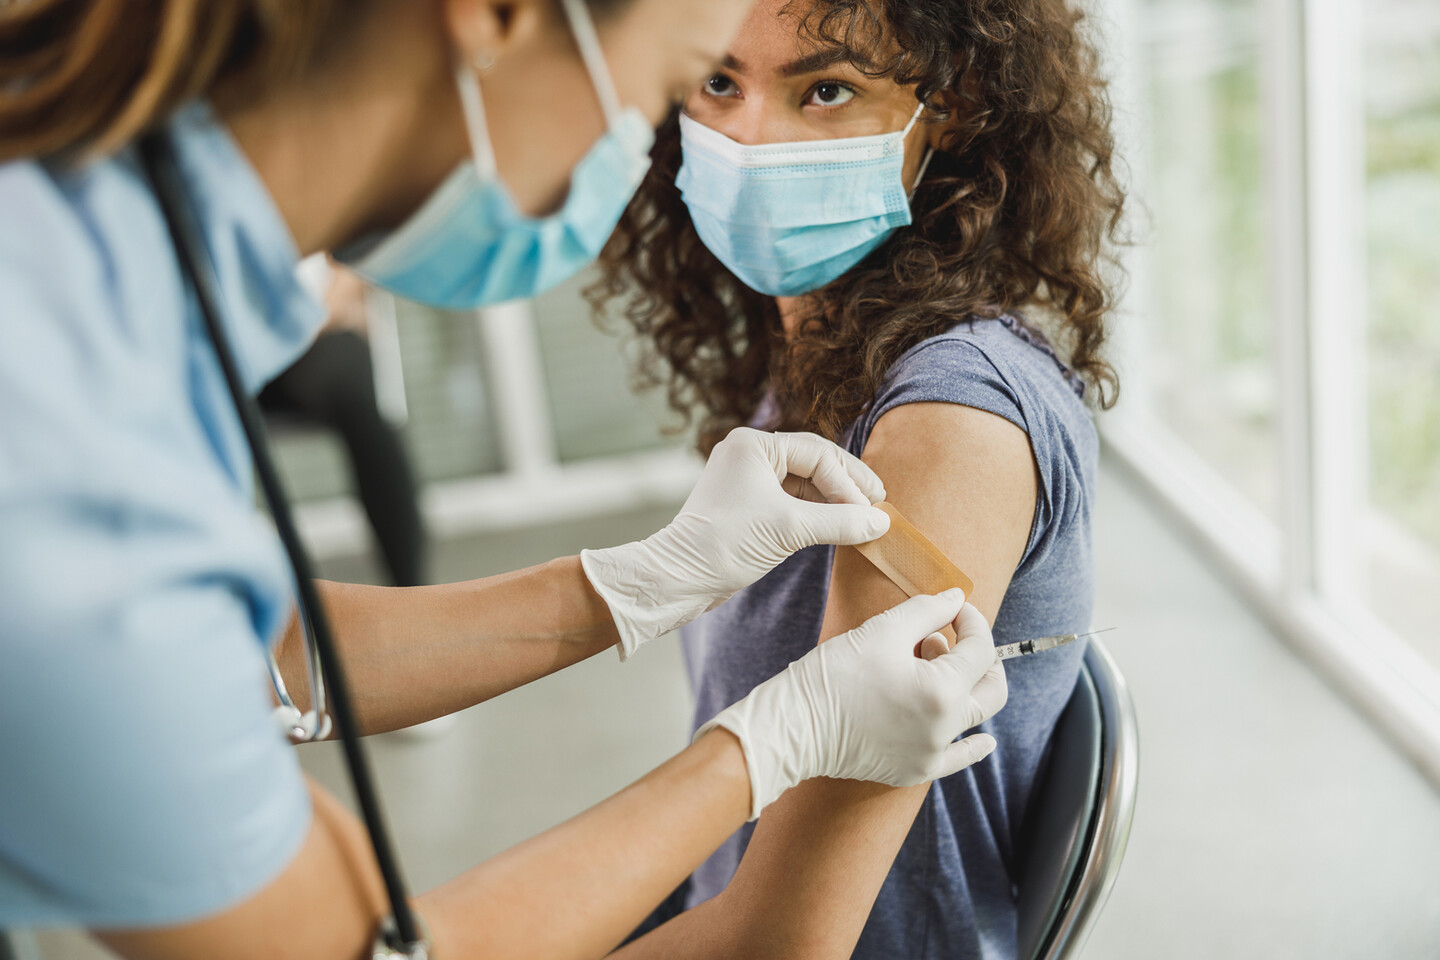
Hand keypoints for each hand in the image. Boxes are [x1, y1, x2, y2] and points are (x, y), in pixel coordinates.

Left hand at [581, 428, 891, 657]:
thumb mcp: (790, 530)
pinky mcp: (748, 503)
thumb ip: (840, 522)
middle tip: (879, 503)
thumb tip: (880, 522)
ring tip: (864, 517)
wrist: (679, 578)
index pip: (818, 454)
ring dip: (834, 499)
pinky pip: (792, 499)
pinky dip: (816, 511)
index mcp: (753, 445)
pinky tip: (839, 525)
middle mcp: (749, 453)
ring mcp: (748, 478)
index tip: (872, 510)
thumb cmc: (725, 545)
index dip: (848, 483)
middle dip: (847, 485)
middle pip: (814, 461)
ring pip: (805, 481)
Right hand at [698, 590, 1007, 818]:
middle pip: (991, 688)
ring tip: (933, 666)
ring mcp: (932, 754)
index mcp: (941, 690)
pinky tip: (983, 741)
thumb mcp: (883, 630)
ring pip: (975, 719)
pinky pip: (957, 757)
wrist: (794, 726)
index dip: (971, 621)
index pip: (980, 649)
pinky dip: (972, 746)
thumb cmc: (833, 675)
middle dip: (982, 656)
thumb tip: (957, 598)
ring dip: (967, 687)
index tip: (955, 608)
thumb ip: (927, 610)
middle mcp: (945, 727)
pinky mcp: (915, 770)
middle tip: (958, 637)